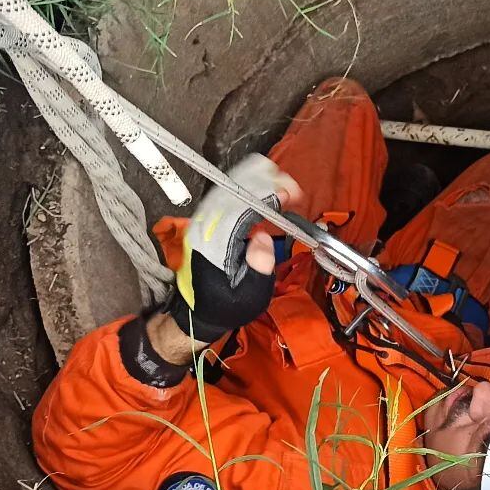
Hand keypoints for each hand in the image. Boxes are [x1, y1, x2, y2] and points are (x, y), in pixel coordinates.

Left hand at [167, 154, 301, 342]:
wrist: (198, 312)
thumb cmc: (227, 306)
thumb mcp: (249, 297)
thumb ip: (258, 268)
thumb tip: (263, 238)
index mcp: (216, 246)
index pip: (240, 211)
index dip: (266, 198)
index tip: (288, 194)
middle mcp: (205, 230)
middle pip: (232, 194)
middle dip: (263, 184)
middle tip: (291, 185)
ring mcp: (202, 224)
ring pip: (226, 191)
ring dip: (253, 179)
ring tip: (278, 176)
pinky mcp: (204, 223)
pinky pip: (222, 196)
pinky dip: (241, 185)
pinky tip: (257, 181)